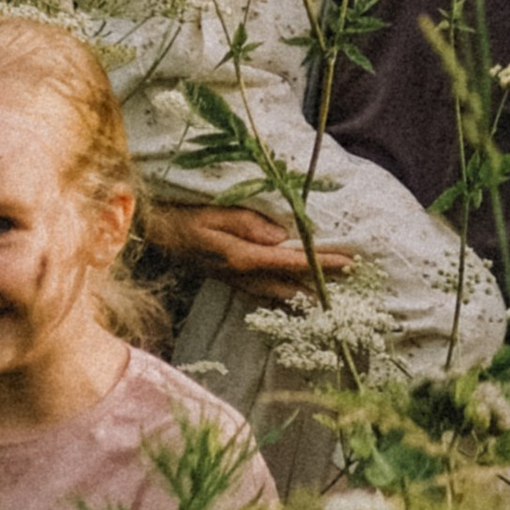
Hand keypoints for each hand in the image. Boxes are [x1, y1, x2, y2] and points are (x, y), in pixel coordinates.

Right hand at [142, 199, 352, 292]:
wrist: (155, 234)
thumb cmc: (184, 217)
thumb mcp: (215, 213)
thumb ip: (249, 223)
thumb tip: (282, 236)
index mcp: (241, 257)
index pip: (291, 261)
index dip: (322, 262)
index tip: (349, 262)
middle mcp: (242, 276)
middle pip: (291, 285)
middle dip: (322, 286)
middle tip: (354, 285)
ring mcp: (237, 281)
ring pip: (280, 295)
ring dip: (307, 295)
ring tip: (335, 295)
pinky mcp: (233, 280)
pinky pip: (266, 294)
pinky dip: (287, 295)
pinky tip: (298, 296)